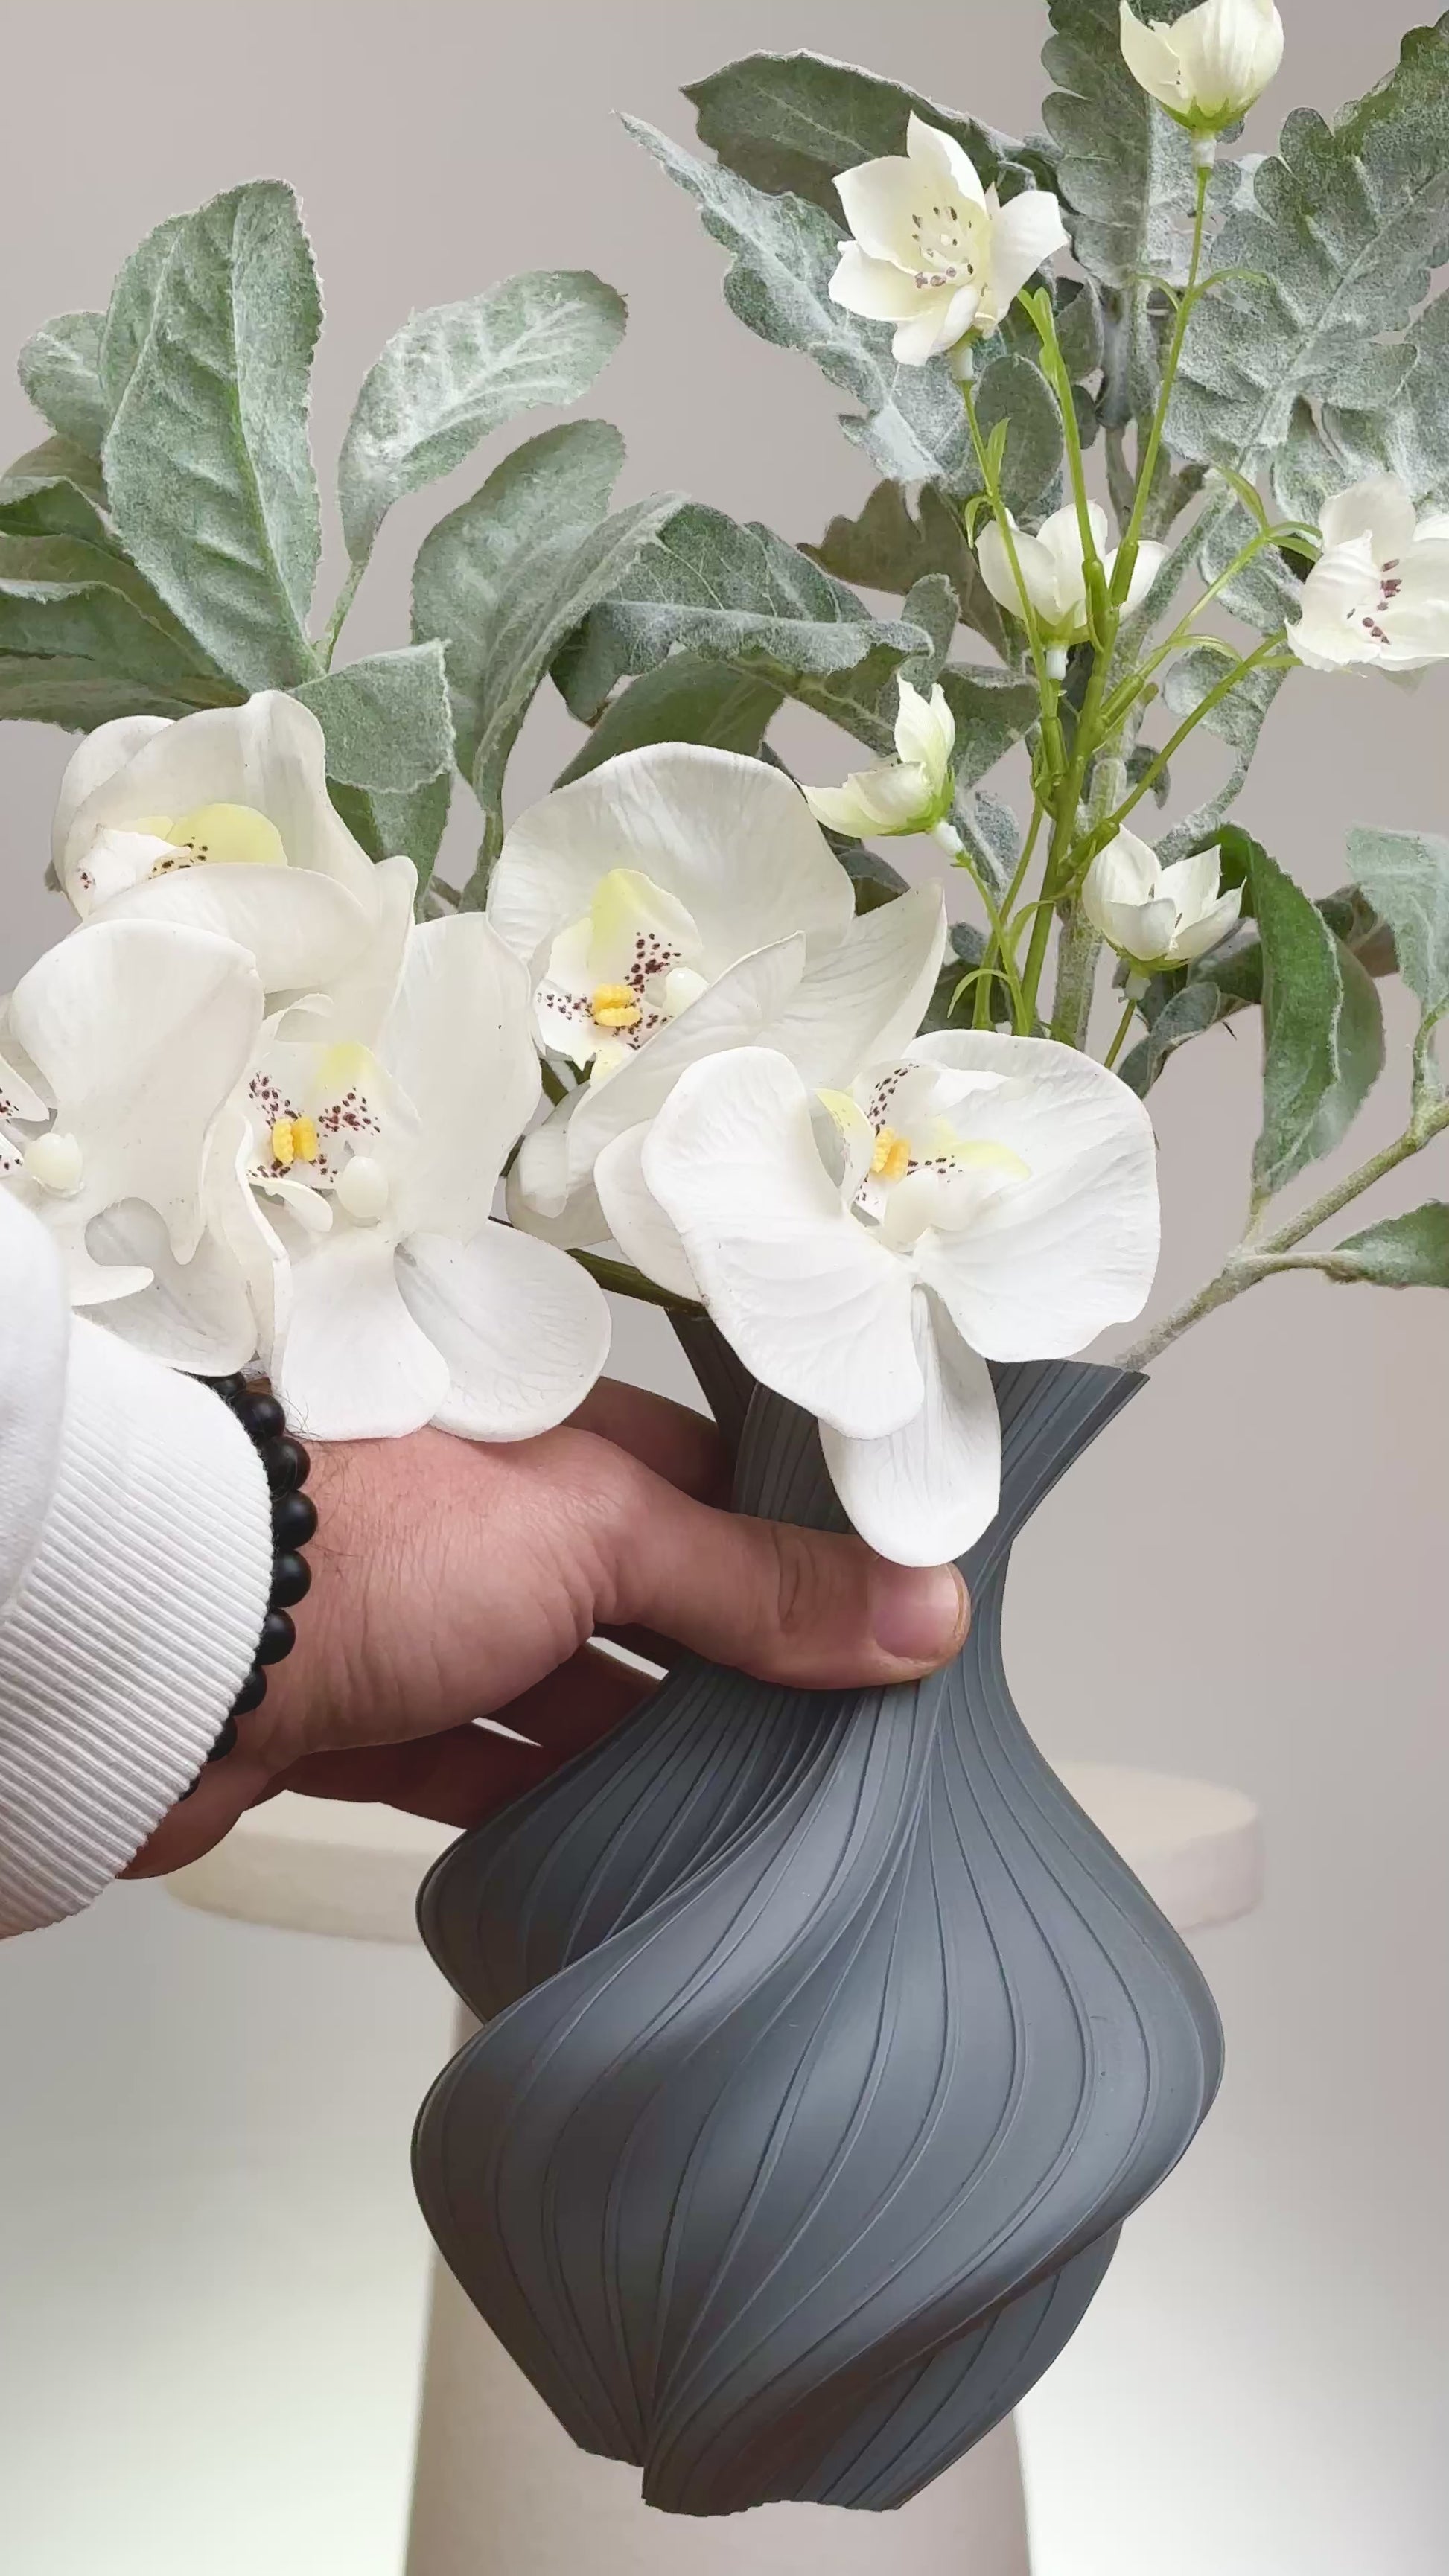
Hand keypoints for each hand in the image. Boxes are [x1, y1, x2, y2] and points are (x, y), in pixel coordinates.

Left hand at [126, 1382, 968, 1876]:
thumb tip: (919, 1608)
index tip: (885, 1606)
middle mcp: (483, 1518)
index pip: (704, 1474)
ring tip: (752, 1802)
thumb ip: (754, 1581)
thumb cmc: (359, 1541)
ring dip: (640, 1740)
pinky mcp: (361, 1718)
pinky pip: (475, 1764)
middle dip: (728, 1657)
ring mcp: (419, 1619)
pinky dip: (540, 1800)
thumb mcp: (599, 1536)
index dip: (793, 1538)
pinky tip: (611, 1842)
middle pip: (640, 1589)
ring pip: (561, 1684)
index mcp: (543, 1436)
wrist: (166, 1645)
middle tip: (841, 1728)